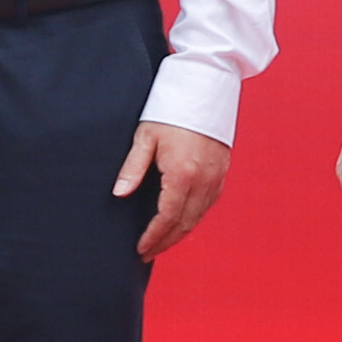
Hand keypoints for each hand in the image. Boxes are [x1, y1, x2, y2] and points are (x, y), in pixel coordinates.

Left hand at [117, 116, 234, 253]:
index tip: (140, 249)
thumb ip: (132, 168)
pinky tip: (180, 221)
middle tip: (147, 253)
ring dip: (179, 233)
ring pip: (198, 217)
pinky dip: (192, 218)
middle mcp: (203, 181)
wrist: (206, 89)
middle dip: (165, 242)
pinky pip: (207, 205)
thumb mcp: (146, 137)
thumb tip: (120, 194)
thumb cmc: (172, 110)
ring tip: (160, 242)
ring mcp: (216, 178)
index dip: (153, 237)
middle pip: (184, 224)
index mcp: (183, 175)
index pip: (167, 218)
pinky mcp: (222, 173)